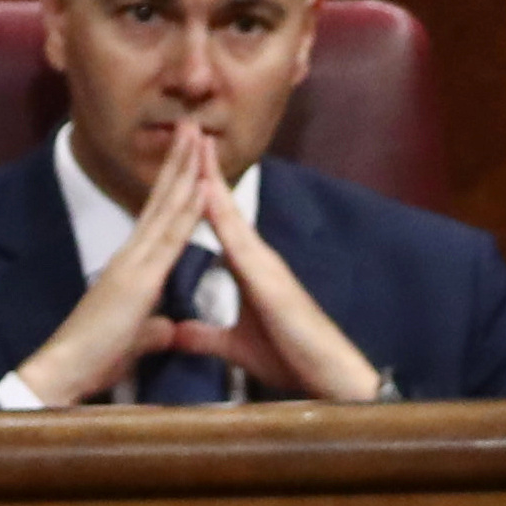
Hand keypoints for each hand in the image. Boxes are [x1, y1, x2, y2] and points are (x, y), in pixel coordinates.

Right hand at [7, 123, 227, 408]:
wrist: (66, 371)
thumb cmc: (94, 359)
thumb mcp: (132, 339)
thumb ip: (151, 329)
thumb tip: (166, 329)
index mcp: (131, 266)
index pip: (157, 216)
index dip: (173, 184)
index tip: (188, 155)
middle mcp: (131, 255)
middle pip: (161, 199)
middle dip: (179, 161)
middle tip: (193, 124)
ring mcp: (134, 263)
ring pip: (166, 208)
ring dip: (185, 170)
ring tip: (197, 134)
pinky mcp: (139, 280)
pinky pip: (169, 240)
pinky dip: (187, 211)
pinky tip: (202, 187)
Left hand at [183, 165, 389, 403]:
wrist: (326, 376)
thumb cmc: (289, 358)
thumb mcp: (235, 347)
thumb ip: (207, 337)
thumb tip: (179, 333)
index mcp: (248, 270)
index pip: (218, 222)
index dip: (200, 193)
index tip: (181, 162)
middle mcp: (258, 259)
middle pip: (225, 206)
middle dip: (205, 170)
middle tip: (188, 129)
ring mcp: (266, 266)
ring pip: (232, 215)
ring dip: (212, 180)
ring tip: (194, 146)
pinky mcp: (271, 280)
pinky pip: (241, 242)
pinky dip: (223, 217)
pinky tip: (206, 195)